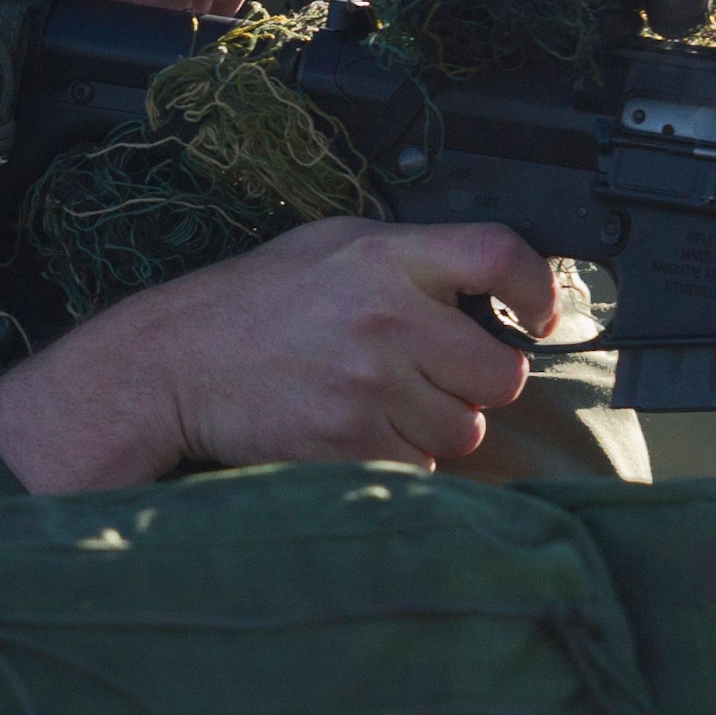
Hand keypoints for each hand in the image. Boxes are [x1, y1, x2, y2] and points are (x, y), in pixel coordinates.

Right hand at [0, 217, 557, 494]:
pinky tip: (356, 431)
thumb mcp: (331, 249)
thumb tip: (495, 291)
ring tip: (380, 402)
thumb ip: (412, 262)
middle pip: (502, 372)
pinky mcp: (350, 441)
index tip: (542, 316)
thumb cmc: (255, 306)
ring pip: (466, 430)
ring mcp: (369, 384)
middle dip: (477, 383)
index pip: (500, 255)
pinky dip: (399, 458)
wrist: (174, 364)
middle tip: (433, 376)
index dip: (540, 288)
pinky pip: (421, 466)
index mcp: (386, 256)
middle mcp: (385, 317)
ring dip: (438, 427)